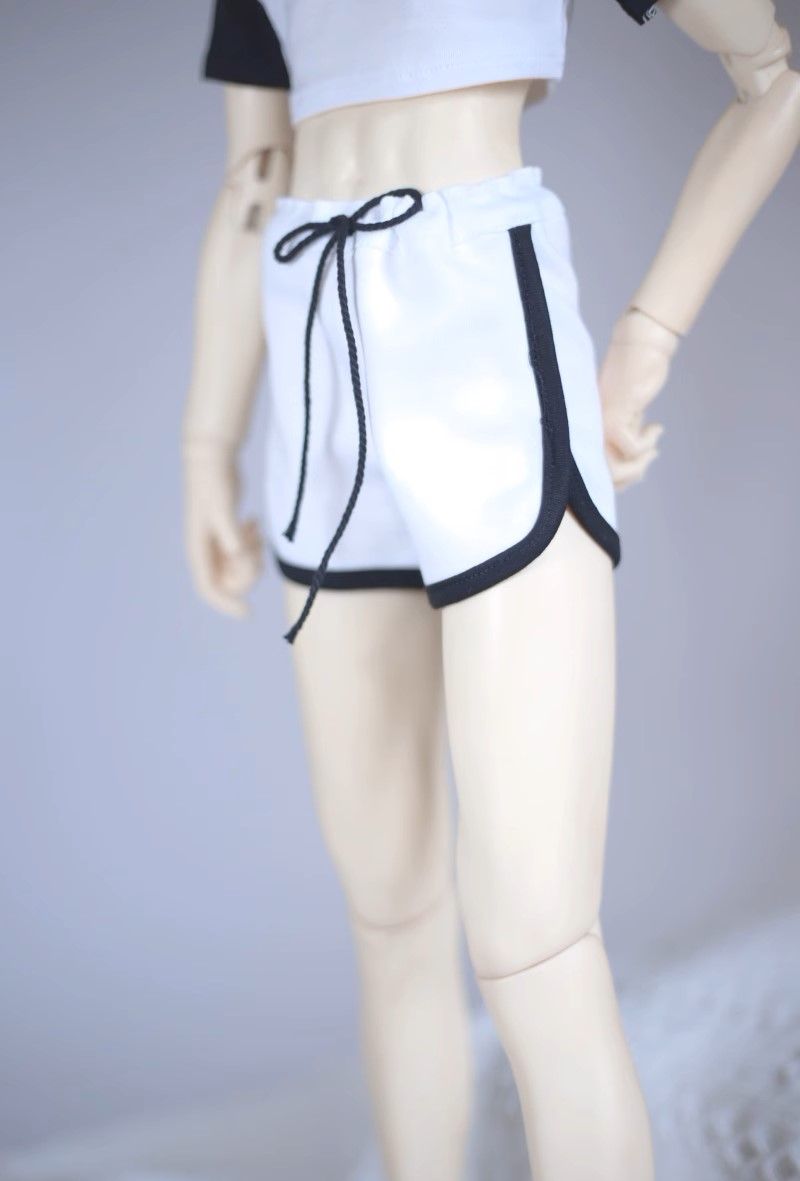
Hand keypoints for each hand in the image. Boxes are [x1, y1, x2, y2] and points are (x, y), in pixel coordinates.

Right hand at [182, 437, 262, 617]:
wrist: (212, 459)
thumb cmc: (214, 483)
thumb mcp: (222, 509)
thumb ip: (231, 535)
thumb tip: (239, 558)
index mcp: (198, 549)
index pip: (208, 588)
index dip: (226, 605)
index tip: (247, 613)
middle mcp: (205, 550)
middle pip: (228, 582)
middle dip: (247, 573)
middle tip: (255, 547)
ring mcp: (216, 542)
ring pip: (238, 568)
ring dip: (252, 557)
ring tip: (255, 531)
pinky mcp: (227, 531)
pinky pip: (243, 552)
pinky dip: (252, 544)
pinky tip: (253, 522)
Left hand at [598, 309, 678, 490]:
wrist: (641, 347)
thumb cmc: (636, 378)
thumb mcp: (628, 414)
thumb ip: (624, 435)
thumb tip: (632, 462)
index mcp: (589, 431)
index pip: (592, 472)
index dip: (618, 480)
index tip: (639, 469)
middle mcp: (589, 430)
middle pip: (603, 476)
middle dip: (631, 475)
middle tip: (649, 458)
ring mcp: (600, 424)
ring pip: (614, 468)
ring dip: (639, 465)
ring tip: (652, 449)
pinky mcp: (614, 416)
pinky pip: (631, 448)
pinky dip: (648, 443)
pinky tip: (655, 428)